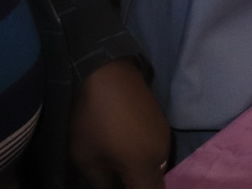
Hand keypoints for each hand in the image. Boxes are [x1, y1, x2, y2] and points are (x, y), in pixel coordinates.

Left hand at [69, 58, 170, 187]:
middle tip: (117, 181)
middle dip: (138, 186)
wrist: (106, 73)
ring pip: (158, 168)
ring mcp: (164, 135)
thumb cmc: (93, 119)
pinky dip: (144, 160)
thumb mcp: (87, 159)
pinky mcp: (160, 123)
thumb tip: (110, 188)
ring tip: (119, 171)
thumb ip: (102, 183)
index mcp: (145, 165)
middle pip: (156, 183)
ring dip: (142, 175)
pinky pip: (156, 152)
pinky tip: (125, 152)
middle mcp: (162, 153)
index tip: (120, 188)